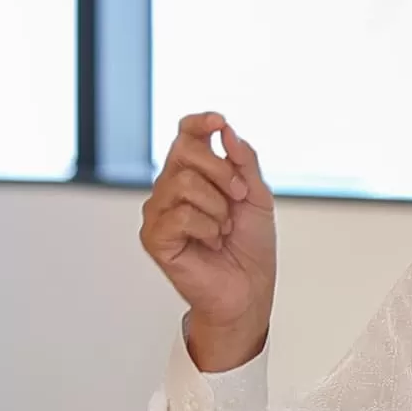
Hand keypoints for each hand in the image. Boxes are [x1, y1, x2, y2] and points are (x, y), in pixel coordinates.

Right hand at [140, 112, 275, 371]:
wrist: (249, 289)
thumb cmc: (249, 247)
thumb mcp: (256, 195)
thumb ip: (243, 160)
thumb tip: (226, 131)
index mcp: (194, 175)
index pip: (185, 135)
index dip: (199, 122)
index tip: (219, 122)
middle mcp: (171, 189)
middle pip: (184, 150)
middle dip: (221, 171)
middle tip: (238, 196)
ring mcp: (159, 213)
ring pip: (184, 183)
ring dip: (217, 207)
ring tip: (223, 228)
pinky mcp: (155, 238)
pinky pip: (180, 215)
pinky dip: (206, 228)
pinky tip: (210, 242)